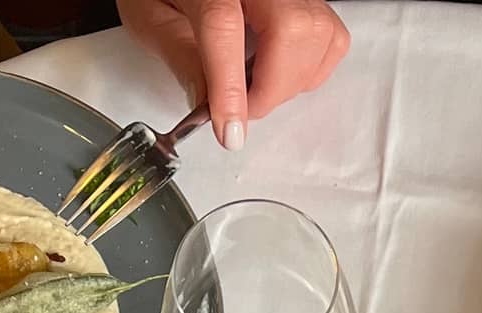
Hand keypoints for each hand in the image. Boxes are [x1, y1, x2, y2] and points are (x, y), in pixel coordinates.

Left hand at [119, 0, 348, 149]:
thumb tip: (206, 102)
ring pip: (318, 34)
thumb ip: (176, 52)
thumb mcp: (150, 13)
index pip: (224, 27)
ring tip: (259, 87)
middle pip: (288, 29)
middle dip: (271, 88)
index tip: (230, 131)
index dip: (230, 87)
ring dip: (292, 80)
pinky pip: (331, 37)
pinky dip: (312, 68)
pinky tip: (283, 71)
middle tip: (244, 110)